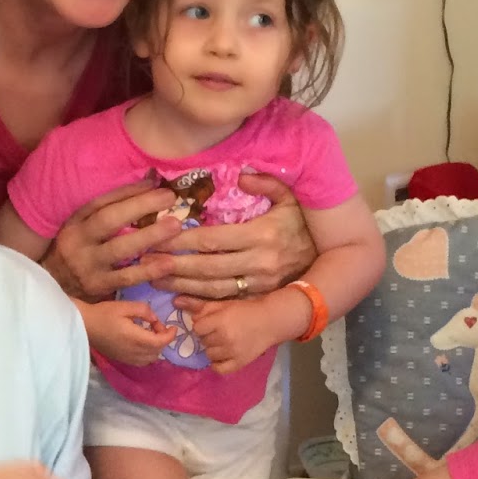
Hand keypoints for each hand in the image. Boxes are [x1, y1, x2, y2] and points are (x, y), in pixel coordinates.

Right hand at [43, 175, 183, 301]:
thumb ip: (110, 208)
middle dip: (141, 207)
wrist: (55, 287)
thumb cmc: (77, 251)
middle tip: (170, 198)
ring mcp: (88, 267)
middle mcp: (79, 242)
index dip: (129, 192)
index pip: (102, 202)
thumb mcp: (83, 227)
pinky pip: (126, 278)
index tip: (157, 183)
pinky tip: (168, 263)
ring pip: (119, 249)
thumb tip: (148, 183)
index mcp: (76, 223)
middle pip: (109, 221)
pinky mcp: (99, 287)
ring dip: (149, 237)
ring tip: (175, 227)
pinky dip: (148, 270)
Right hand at [83, 298, 174, 365]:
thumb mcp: (125, 306)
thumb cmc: (104, 313)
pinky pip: (142, 362)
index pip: (161, 342)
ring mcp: (128, 358)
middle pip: (158, 351)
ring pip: (151, 358)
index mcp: (136, 338)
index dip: (170, 335)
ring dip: (155, 348)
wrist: (84, 326)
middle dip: (163, 340)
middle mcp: (134, 352)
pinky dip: (147, 354)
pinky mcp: (122, 360)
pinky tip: (141, 344)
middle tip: (157, 326)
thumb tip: (154, 319)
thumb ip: (144, 311)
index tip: (172, 326)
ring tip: (150, 335)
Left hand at [164, 181, 316, 305]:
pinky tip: (177, 297)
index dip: (183, 241)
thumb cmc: (303, 223)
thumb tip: (241, 176)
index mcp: (262, 234)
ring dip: (180, 285)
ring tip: (154, 278)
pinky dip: (198, 302)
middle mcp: (259, 262)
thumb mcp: (290, 197)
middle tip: (146, 261)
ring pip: (212, 288)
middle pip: (207, 267)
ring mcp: (258, 283)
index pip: (214, 239)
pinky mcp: (257, 297)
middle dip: (174, 265)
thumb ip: (267, 183)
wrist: (331, 257)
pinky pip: (224, 301)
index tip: (158, 237)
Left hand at [187, 298, 279, 374]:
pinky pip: (219, 369)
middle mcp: (225, 338)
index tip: (210, 323)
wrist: (270, 322)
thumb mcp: (224, 305)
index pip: (197, 328)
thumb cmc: (246, 311)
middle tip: (220, 332)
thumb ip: (202, 306)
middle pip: (203, 341)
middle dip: (208, 336)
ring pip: (209, 354)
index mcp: (221, 321)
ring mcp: (232, 352)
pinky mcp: (239, 363)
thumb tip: (177, 303)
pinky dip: (217, 364)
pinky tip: (222, 357)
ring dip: (213, 349)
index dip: (202, 325)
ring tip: (223, 342)